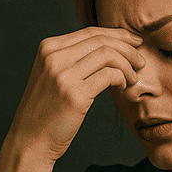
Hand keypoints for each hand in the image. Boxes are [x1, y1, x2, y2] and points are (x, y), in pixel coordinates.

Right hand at [7, 27, 144, 163]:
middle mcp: (54, 57)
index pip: (90, 32)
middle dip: (127, 48)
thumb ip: (71, 59)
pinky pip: (109, 76)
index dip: (116, 35)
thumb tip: (108, 47)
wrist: (30, 140)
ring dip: (128, 65)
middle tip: (141, 60)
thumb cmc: (46, 110)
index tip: (134, 41)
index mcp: (48, 48)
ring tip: (134, 77)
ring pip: (108, 55)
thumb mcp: (52, 75)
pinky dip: (122, 78)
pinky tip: (124, 86)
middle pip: (101, 41)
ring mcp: (63, 75)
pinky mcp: (74, 95)